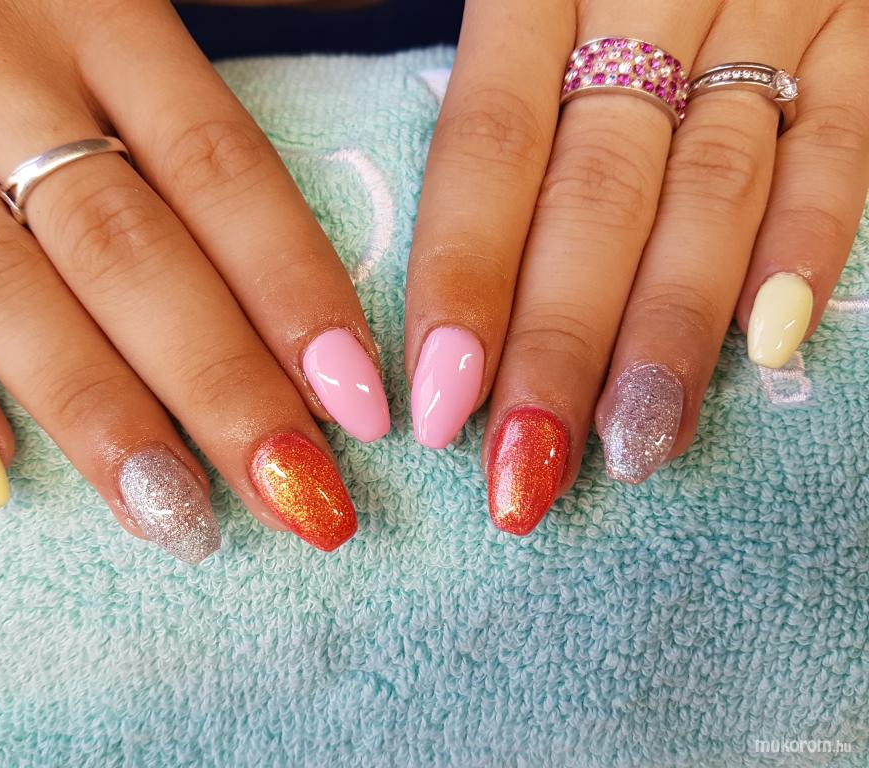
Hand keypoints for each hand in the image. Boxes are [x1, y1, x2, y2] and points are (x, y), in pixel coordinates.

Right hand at [0, 0, 390, 561]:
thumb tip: (311, 222)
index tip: (359, 402)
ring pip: (2, 289)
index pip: (222, 172)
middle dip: (219, 388)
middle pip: (128, 252)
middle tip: (297, 494)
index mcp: (101, 8)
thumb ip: (188, 92)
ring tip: (175, 517)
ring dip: (96, 414)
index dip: (296, 290)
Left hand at [406, 0, 868, 531]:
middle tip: (520, 473)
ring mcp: (777, 6)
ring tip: (631, 448)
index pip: (490, 147)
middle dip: (557, 346)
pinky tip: (769, 349)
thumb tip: (378, 190)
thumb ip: (477, 69)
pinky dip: (809, 244)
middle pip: (596, 197)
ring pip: (712, 191)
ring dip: (670, 331)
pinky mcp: (867, 28)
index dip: (463, 280)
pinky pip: (845, 146)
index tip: (436, 405)